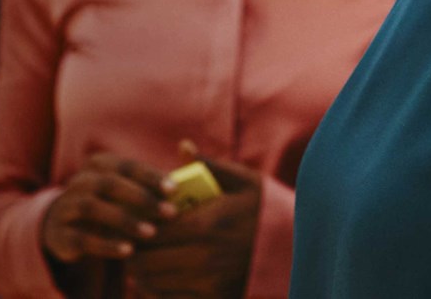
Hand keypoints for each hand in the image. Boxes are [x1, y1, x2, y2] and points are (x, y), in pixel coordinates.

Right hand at [41, 152, 176, 264]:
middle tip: (170, 213)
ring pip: (93, 208)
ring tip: (151, 233)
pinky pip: (82, 238)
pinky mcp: (59, 234)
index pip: (126, 166)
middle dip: (141, 198)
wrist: (65, 227)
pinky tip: (128, 251)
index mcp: (98, 165)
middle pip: (109, 184)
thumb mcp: (125, 191)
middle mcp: (79, 181)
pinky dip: (106, 244)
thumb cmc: (109, 205)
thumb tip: (187, 180)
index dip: (150, 176)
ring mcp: (66, 206)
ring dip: (124, 220)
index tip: (175, 189)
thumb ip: (150, 184)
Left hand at [127, 141, 262, 298]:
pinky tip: (159, 277)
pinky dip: (157, 290)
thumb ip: (210, 165)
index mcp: (206, 224)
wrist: (298, 250)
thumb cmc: (267, 210)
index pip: (151, 230)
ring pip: (153, 283)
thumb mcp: (244, 181)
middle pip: (145, 260)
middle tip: (132, 240)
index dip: (135, 226)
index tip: (134, 219)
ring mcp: (209, 283)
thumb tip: (183, 145)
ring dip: (141, 272)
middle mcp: (204, 257)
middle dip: (133, 250)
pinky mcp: (215, 298)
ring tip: (141, 258)